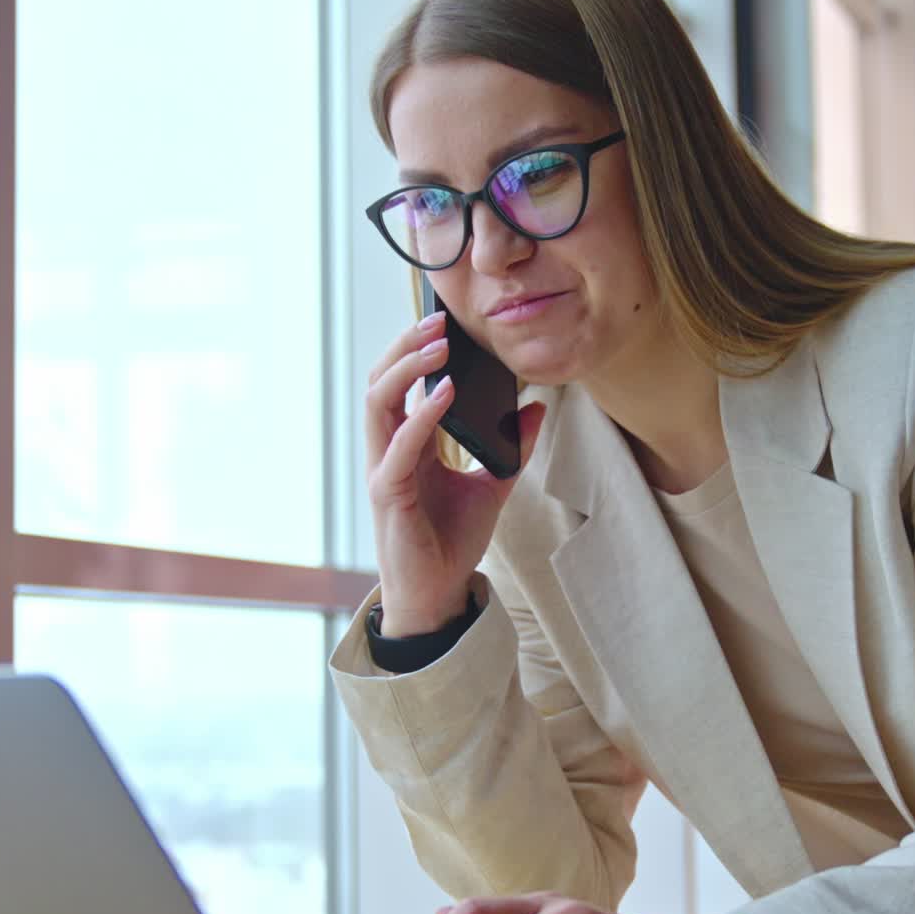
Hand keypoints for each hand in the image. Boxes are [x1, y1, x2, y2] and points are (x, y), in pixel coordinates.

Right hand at [365, 311, 545, 634]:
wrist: (440, 593)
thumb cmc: (453, 540)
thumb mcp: (494, 484)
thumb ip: (511, 446)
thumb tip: (536, 406)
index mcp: (408, 444)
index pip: (401, 384)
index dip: (416, 350)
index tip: (444, 322)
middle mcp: (389, 451)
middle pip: (381, 382)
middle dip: (405, 346)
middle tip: (438, 321)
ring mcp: (383, 470)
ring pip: (378, 403)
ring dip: (406, 369)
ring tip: (439, 347)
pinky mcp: (388, 495)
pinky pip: (398, 447)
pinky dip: (421, 416)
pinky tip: (444, 393)